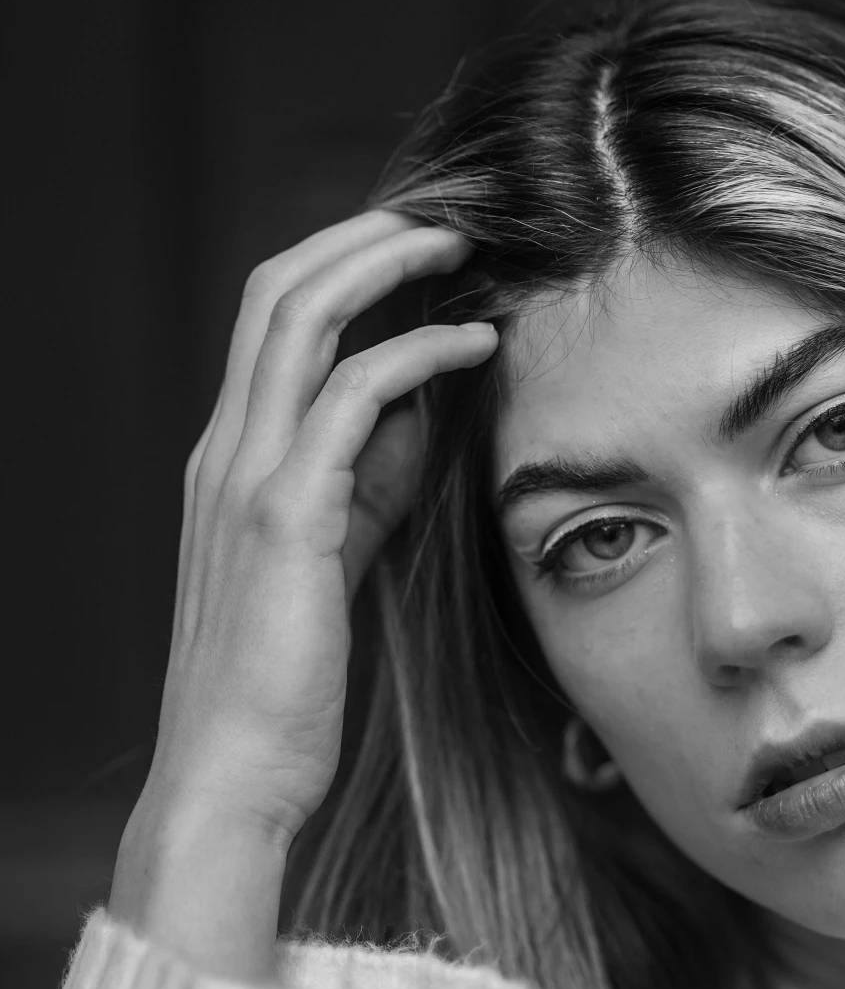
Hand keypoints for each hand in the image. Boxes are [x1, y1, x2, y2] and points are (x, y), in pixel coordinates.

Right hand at [110, 211, 496, 974]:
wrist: (235, 773)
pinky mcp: (284, 519)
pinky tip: (474, 347)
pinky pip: (350, 399)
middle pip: (279, 288)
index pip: (276, 318)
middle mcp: (225, 450)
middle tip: (450, 216)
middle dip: (364, 234)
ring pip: (301, 317)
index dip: (347, 264)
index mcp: (231, 458)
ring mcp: (245, 478)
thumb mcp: (339, 557)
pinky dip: (415, 355)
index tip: (427, 246)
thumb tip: (431, 412)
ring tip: (464, 247)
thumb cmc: (289, 681)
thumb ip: (372, 482)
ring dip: (388, 266)